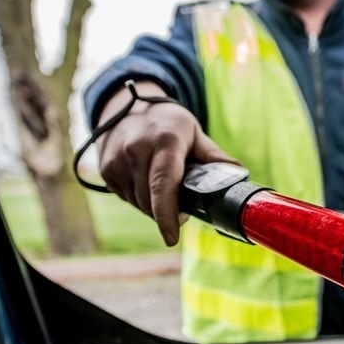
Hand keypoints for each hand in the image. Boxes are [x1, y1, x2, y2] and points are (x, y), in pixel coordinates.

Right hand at [96, 81, 237, 245]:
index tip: (172, 238)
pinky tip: (145, 181)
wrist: (125, 105)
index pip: (164, 185)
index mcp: (165, 141)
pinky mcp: (106, 169)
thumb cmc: (167, 122)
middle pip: (151, 202)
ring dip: (153, 206)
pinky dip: (139, 198)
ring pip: (138, 203)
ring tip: (162, 186)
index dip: (167, 215)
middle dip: (167, 213)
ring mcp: (117, 160)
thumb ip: (213, 156)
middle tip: (181, 207)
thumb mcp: (193, 132)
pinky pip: (126, 197)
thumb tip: (238, 173)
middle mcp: (136, 150)